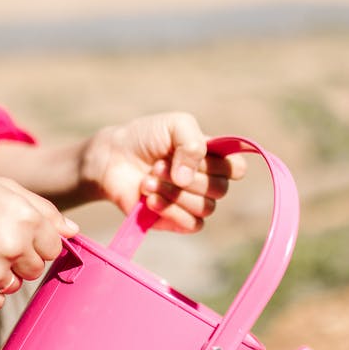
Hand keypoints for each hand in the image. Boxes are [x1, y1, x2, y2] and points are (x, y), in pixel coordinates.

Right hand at [0, 171, 77, 311]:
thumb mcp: (2, 188)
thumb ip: (42, 209)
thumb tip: (73, 232)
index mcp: (25, 219)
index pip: (51, 246)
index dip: (32, 239)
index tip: (7, 229)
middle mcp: (12, 247)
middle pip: (34, 269)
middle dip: (17, 258)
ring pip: (12, 286)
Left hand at [81, 112, 245, 232]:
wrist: (112, 158)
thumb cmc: (145, 138)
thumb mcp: (174, 125)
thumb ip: (193, 142)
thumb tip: (187, 178)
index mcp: (212, 158)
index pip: (237, 169)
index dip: (222, 165)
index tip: (198, 153)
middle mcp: (205, 182)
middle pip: (220, 189)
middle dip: (188, 176)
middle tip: (157, 165)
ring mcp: (191, 203)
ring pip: (205, 208)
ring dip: (174, 193)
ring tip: (147, 180)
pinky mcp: (175, 221)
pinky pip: (191, 224)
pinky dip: (170, 211)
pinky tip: (149, 200)